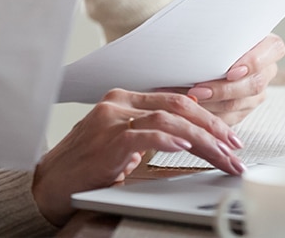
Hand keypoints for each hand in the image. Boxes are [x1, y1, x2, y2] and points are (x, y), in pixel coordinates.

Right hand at [31, 89, 245, 225]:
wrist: (50, 183)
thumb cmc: (85, 166)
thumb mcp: (121, 144)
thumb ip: (147, 135)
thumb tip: (185, 139)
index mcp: (123, 100)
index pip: (174, 101)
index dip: (206, 118)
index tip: (228, 137)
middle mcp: (118, 104)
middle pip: (178, 107)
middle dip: (213, 128)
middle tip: (234, 149)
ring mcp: (112, 120)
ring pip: (169, 121)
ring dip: (202, 141)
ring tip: (221, 157)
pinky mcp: (108, 141)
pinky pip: (146, 135)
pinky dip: (170, 142)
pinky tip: (187, 149)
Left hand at [177, 33, 284, 124]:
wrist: (210, 52)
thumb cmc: (215, 35)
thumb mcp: (221, 27)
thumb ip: (220, 29)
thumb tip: (202, 28)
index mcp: (269, 45)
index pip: (273, 50)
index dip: (253, 62)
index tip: (230, 71)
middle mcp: (267, 70)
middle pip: (254, 84)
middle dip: (223, 89)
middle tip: (197, 90)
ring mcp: (257, 92)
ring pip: (239, 104)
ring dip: (211, 103)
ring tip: (188, 98)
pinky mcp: (244, 108)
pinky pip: (229, 117)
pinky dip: (209, 113)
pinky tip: (191, 107)